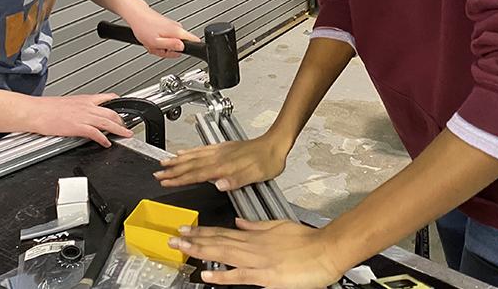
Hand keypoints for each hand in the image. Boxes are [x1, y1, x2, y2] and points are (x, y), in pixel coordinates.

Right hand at [33, 93, 132, 146]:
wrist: (35, 111)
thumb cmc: (46, 108)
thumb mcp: (67, 103)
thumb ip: (78, 108)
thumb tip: (80, 113)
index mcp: (84, 99)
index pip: (107, 98)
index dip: (118, 105)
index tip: (122, 109)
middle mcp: (87, 106)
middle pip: (112, 112)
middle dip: (122, 120)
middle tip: (127, 126)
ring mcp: (83, 117)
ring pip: (108, 122)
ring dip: (119, 129)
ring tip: (126, 134)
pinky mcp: (78, 127)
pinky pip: (96, 133)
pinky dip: (104, 139)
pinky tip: (107, 143)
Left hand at [126, 5, 198, 57]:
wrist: (136, 14)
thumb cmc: (143, 27)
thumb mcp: (156, 42)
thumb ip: (171, 46)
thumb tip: (182, 47)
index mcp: (178, 31)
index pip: (195, 41)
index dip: (187, 50)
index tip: (175, 52)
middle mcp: (177, 27)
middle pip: (180, 46)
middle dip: (168, 51)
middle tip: (157, 48)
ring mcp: (172, 26)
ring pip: (172, 43)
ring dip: (161, 47)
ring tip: (152, 43)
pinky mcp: (167, 25)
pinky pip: (167, 38)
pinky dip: (159, 41)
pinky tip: (152, 39)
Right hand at [155, 134, 288, 190]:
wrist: (275, 144)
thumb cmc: (268, 161)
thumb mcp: (256, 174)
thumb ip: (236, 180)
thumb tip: (219, 184)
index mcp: (224, 166)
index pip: (196, 173)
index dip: (179, 178)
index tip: (165, 181)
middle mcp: (220, 157)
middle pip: (191, 164)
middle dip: (172, 170)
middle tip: (157, 173)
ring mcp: (221, 151)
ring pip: (194, 156)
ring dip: (178, 160)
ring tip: (164, 162)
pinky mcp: (224, 148)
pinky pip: (202, 149)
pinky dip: (190, 151)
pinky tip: (185, 152)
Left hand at [168, 218, 341, 287]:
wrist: (325, 249)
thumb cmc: (305, 240)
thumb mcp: (277, 226)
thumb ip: (255, 225)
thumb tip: (239, 222)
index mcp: (253, 235)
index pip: (221, 232)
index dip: (201, 231)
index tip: (185, 229)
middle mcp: (251, 246)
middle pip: (217, 241)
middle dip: (193, 240)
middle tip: (173, 237)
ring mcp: (257, 260)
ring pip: (223, 254)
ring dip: (201, 251)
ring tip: (182, 248)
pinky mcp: (265, 276)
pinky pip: (239, 276)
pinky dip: (222, 275)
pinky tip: (207, 274)